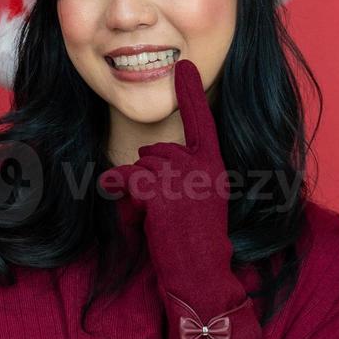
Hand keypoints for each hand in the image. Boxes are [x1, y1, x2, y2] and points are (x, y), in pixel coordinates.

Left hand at [97, 59, 259, 338]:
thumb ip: (184, 174)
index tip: (185, 65)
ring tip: (158, 219)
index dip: (191, 93)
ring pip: (140, 165)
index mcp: (214, 164)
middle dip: (147, 177)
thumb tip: (146, 159)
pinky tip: (140, 216)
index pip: (202, 121)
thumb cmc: (195, 241)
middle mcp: (203, 166)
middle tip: (163, 210)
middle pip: (155, 149)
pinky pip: (128, 179)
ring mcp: (184, 178)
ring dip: (138, 191)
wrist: (200, 274)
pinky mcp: (162, 193)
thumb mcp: (198, 199)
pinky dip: (124, 194)